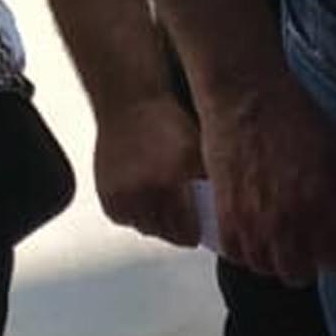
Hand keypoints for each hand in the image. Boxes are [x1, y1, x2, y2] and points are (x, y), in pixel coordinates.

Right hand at [94, 93, 205, 246]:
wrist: (129, 103)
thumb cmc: (168, 121)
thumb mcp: (198, 148)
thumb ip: (212, 180)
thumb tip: (228, 209)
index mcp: (170, 182)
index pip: (186, 233)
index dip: (197, 233)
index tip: (203, 231)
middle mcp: (144, 193)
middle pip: (165, 233)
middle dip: (178, 229)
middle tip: (188, 221)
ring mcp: (123, 197)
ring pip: (145, 228)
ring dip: (158, 222)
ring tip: (169, 208)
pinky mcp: (108, 197)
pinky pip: (127, 219)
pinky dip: (137, 214)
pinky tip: (148, 199)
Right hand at [197, 75, 335, 285]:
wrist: (247, 97)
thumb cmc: (295, 116)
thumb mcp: (333, 150)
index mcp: (319, 203)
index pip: (332, 258)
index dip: (334, 254)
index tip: (333, 248)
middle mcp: (286, 221)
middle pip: (297, 274)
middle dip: (305, 266)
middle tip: (306, 252)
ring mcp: (253, 222)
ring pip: (265, 269)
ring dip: (274, 262)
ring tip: (279, 246)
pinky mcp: (225, 215)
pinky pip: (236, 255)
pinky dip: (246, 253)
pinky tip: (254, 239)